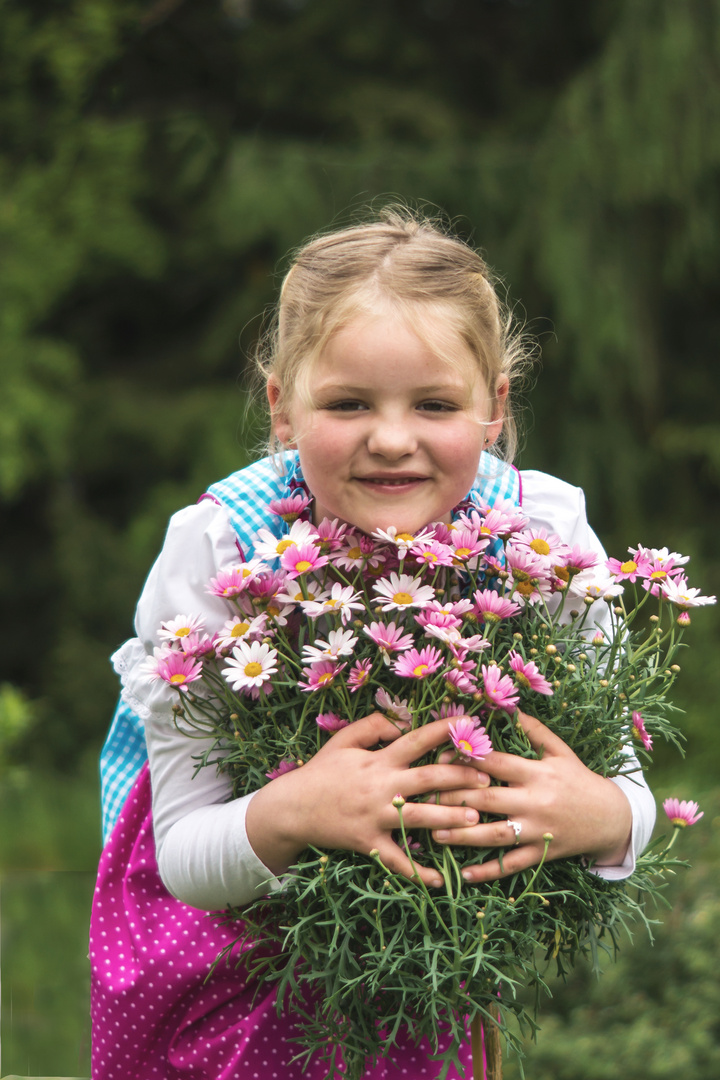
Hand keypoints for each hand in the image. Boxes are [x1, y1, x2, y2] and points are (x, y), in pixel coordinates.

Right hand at [245, 712, 490, 887]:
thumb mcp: (343, 741)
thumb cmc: (320, 772)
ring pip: (419, 817)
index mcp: (378, 759)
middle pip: (427, 779)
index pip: (416, 740)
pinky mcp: (368, 843)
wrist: (291, 808)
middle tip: (488, 779)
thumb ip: (373, 726)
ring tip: (477, 821)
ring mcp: (376, 816)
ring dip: (449, 819)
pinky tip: (440, 881)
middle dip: (459, 778)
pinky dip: (417, 872)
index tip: (470, 725)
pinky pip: (396, 860)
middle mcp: (381, 786)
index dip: (443, 731)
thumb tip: (403, 718)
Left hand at [432, 710, 631, 882]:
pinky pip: (512, 864)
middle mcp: (535, 800)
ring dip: (462, 835)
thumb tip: (508, 706)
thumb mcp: (561, 751)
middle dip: (454, 798)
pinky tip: (464, 875)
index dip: (466, 758)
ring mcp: (537, 829)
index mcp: (537, 772)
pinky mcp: (542, 853)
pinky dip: (488, 871)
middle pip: (487, 799)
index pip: (495, 763)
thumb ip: (534, 730)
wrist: (612, 818)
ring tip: (433, 833)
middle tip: (423, 797)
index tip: (438, 756)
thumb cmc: (580, 780)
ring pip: (494, 834)